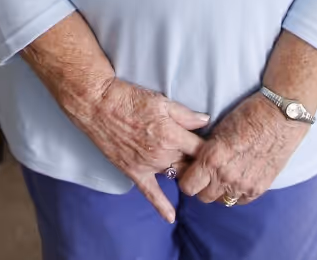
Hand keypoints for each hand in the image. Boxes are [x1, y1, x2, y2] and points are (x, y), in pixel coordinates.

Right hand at [66, 78, 208, 222]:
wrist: (98, 105)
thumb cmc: (130, 99)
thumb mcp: (162, 101)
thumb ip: (186, 115)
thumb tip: (206, 121)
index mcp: (172, 135)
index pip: (202, 150)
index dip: (212, 150)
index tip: (217, 149)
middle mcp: (163, 154)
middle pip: (192, 165)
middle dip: (202, 165)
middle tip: (209, 164)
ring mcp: (149, 165)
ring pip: (177, 176)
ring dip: (187, 176)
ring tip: (198, 178)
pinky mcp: (134, 172)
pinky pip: (150, 193)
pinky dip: (161, 206)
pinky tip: (171, 217)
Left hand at [178, 95, 304, 205]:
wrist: (280, 117)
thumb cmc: (247, 115)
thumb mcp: (218, 129)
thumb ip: (205, 150)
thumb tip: (195, 162)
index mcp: (211, 158)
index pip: (187, 186)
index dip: (187, 179)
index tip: (191, 172)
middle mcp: (225, 176)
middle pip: (203, 197)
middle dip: (202, 187)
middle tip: (207, 174)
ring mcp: (243, 185)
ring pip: (221, 201)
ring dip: (219, 191)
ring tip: (224, 176)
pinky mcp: (259, 189)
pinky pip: (240, 201)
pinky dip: (236, 193)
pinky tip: (239, 178)